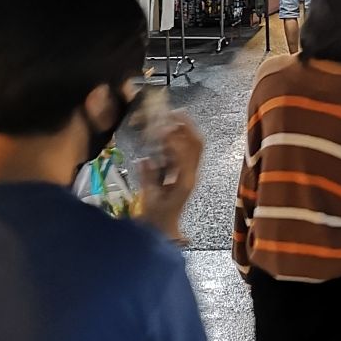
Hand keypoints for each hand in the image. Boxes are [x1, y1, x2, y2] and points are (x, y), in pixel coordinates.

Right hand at [135, 108, 204, 242]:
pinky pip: (189, 150)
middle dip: (187, 126)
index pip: (186, 154)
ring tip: (171, 117)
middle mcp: (192, 173)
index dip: (176, 139)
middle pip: (197, 144)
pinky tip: (168, 132)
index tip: (163, 127)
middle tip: (173, 113)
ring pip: (195, 145)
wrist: (165, 228)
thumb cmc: (156, 216)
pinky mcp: (186, 172)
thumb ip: (148, 178)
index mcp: (184, 180)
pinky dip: (181, 138)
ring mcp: (191, 172)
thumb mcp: (149, 198)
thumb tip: (144, 159)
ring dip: (186, 130)